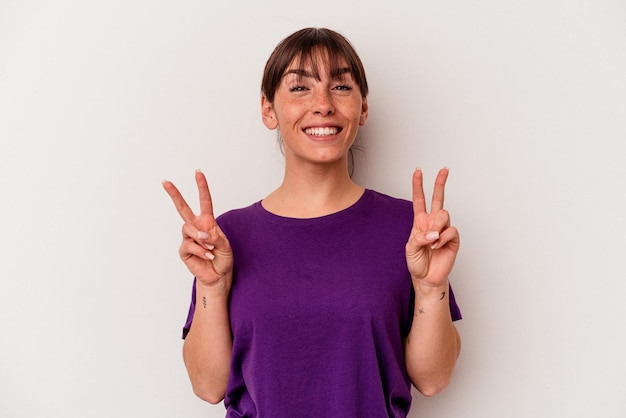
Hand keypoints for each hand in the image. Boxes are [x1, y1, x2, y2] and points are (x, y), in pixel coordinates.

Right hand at [162, 170, 233, 288]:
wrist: (218, 276)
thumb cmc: (223, 258)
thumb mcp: (225, 246)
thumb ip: (216, 237)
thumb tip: (203, 234)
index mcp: (207, 222)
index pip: (204, 201)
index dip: (202, 187)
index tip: (198, 173)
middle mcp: (196, 227)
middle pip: (182, 208)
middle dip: (174, 194)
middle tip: (165, 182)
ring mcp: (188, 238)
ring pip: (188, 229)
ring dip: (201, 238)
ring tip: (210, 248)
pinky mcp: (184, 250)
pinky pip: (189, 245)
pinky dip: (201, 251)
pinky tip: (208, 256)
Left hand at [405, 168, 459, 287]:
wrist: (426, 278)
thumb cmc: (417, 262)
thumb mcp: (410, 248)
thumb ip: (419, 237)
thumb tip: (434, 233)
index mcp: (420, 221)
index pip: (420, 200)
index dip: (418, 185)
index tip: (418, 171)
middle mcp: (433, 223)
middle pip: (439, 198)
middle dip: (440, 183)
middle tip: (444, 169)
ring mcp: (444, 229)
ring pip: (444, 215)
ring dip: (436, 227)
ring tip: (432, 242)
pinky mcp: (453, 239)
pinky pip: (450, 230)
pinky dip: (442, 238)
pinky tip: (437, 247)